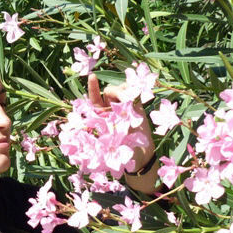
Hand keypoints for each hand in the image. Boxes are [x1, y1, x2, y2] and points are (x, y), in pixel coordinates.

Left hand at [87, 73, 158, 193]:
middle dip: (115, 90)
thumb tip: (103, 124)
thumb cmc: (121, 153)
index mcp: (99, 117)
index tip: (92, 76)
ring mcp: (124, 107)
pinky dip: (136, 91)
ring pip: (122, 90)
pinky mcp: (137, 107)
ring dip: (126, 91)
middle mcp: (110, 110)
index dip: (93, 87)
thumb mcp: (110, 143)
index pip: (94, 98)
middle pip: (109, 91)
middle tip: (123, 97)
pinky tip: (138, 95)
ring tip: (131, 99)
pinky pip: (134, 93)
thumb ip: (107, 133)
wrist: (140, 156)